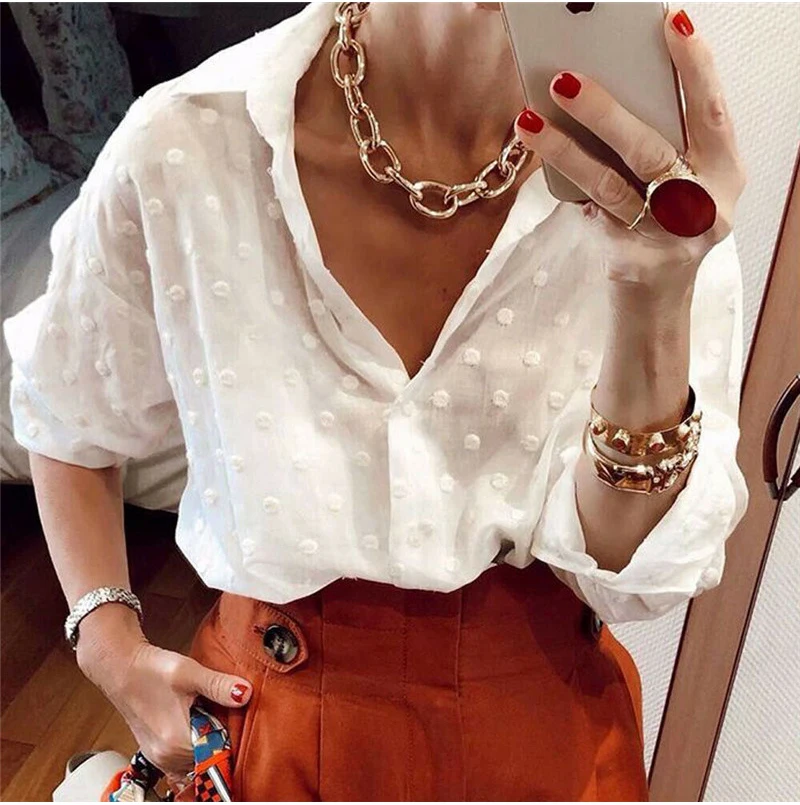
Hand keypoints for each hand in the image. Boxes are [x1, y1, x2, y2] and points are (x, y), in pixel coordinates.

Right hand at [76, 603, 251, 779]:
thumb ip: (218, 685)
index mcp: (176, 742)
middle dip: (218, 737)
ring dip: (205, 743)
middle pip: (209, 757)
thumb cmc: (151, 670)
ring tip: (202, 714)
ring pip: (196, 761)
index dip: (230, 732)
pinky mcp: (156, 754)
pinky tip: (194, 727)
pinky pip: (182, 763)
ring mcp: (159, 758)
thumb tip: (245, 693)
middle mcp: (166, 757)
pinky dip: (192, 750)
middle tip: (215, 710)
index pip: (220, 751)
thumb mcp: (189, 672)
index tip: (229, 715)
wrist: (121, 668)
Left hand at [513, 8, 745, 296]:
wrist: (656, 297)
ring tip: (529, 121)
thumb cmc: (665, 223)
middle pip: (651, 150)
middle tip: (564, 79)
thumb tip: (599, 91)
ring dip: (566, 149)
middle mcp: (705, 205)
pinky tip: (541, 160)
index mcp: (725, 172)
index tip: (671, 23)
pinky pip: (591, 214)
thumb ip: (661, 141)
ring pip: (610, 184)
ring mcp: (669, 238)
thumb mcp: (678, 180)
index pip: (712, 112)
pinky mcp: (634, 260)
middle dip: (605, 111)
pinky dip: (566, 185)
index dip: (695, 67)